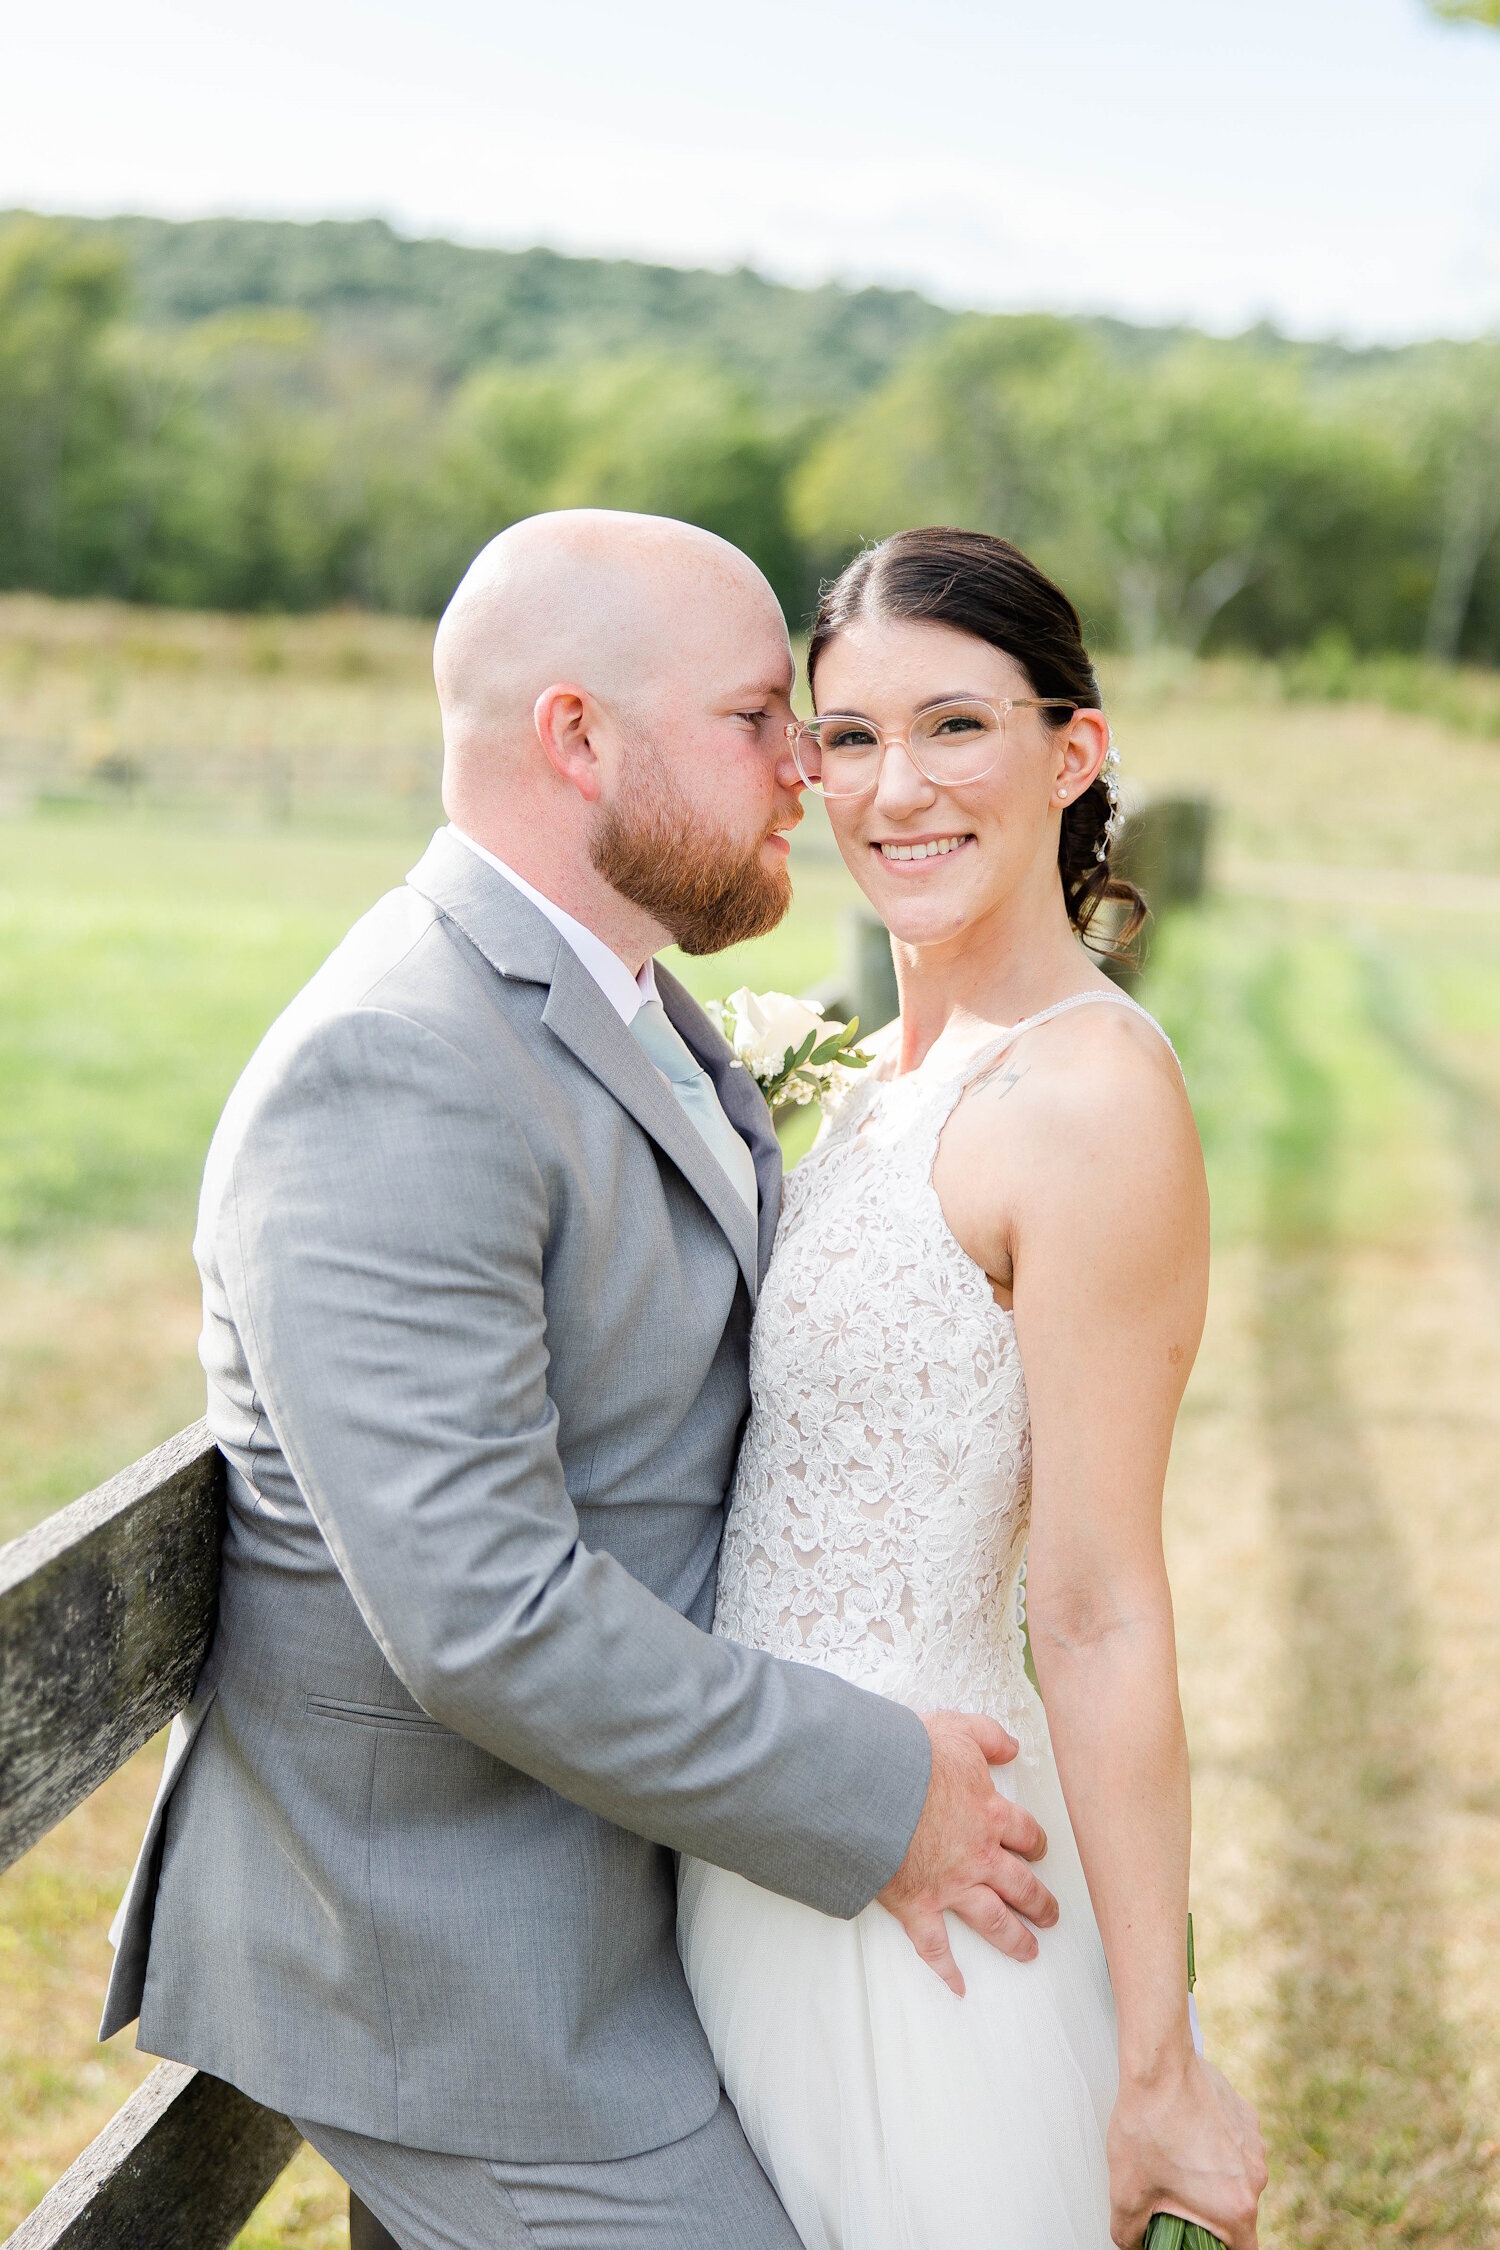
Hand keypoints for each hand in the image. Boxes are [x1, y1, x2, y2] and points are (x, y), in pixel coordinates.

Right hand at [876, 1709, 1057, 1995]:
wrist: (872, 1786)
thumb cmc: (910, 1755)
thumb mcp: (958, 1729)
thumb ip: (989, 1736)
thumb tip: (1013, 1746)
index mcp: (989, 1814)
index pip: (1026, 1834)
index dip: (1036, 1843)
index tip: (1040, 1852)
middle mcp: (979, 1855)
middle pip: (1021, 1885)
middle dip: (1039, 1902)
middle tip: (1051, 1915)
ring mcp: (950, 1885)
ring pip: (994, 1920)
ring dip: (1014, 1939)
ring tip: (1030, 1952)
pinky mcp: (918, 1905)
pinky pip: (935, 1946)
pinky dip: (946, 1970)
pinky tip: (959, 1987)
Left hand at [1108, 2049, 1266, 2249]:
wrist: (1158, 2065)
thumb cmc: (1146, 2127)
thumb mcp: (1126, 2193)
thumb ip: (1130, 2234)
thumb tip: (1132, 2244)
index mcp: (1236, 2206)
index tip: (1201, 2244)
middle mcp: (1255, 2177)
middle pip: (1238, 2213)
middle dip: (1209, 2213)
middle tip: (1175, 2198)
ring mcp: (1254, 2145)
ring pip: (1237, 2177)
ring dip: (1213, 2178)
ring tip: (1175, 2160)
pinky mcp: (1247, 2117)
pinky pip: (1235, 2146)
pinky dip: (1215, 2148)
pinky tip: (1184, 2132)